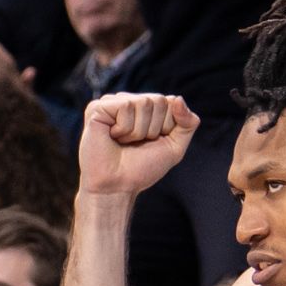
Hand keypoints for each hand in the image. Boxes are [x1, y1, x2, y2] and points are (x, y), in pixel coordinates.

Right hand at [79, 91, 205, 197]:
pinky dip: (124, 128)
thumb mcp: (175, 147)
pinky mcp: (97, 107)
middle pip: (159, 101)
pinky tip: (112, 137)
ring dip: (137, 131)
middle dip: (153, 129)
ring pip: (143, 103)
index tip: (152, 142)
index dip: (167, 127)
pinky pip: (125, 107)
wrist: (116, 187)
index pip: (171, 102)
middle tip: (135, 144)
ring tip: (123, 142)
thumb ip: (188, 123)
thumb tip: (178, 98)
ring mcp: (112, 102)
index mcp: (145, 107)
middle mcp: (129, 101)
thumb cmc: (141, 169)